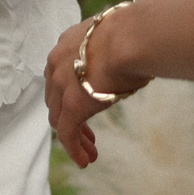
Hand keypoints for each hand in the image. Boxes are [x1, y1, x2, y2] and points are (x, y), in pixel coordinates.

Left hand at [44, 7, 141, 167]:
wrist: (132, 37)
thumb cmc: (137, 34)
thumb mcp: (118, 40)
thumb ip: (115, 53)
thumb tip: (131, 62)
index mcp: (68, 44)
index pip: (61, 74)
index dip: (70, 93)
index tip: (86, 105)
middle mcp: (57, 63)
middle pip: (56, 98)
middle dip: (70, 117)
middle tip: (88, 135)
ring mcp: (61, 85)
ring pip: (60, 119)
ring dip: (74, 137)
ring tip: (89, 153)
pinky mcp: (71, 106)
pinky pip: (67, 134)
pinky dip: (74, 149)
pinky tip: (85, 160)